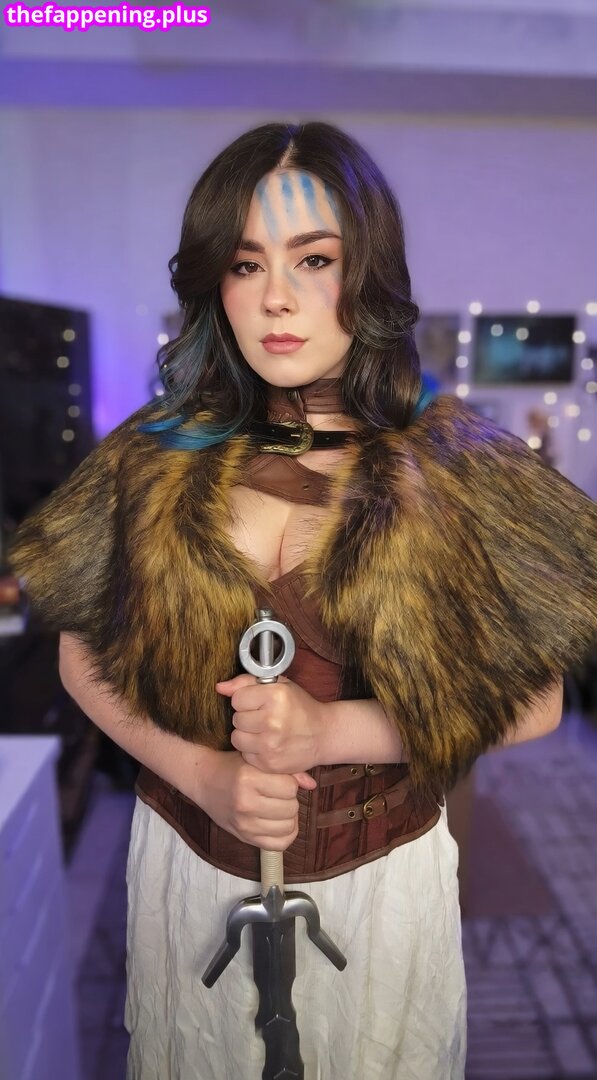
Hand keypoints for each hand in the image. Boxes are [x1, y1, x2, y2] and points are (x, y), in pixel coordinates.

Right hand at [196, 749, 315, 849]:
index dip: (290, 782)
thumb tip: (312, 785)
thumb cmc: (232, 766)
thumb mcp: (257, 760)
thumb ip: (287, 771)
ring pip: (288, 826)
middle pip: (291, 807)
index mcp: (248, 779)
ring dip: (289, 816)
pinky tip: (280, 823)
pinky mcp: (244, 837)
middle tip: (279, 793)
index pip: (290, 787)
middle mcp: (245, 803)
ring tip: (278, 806)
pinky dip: (286, 834)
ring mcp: (244, 824)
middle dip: (290, 799)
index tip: (280, 779)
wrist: (204, 780)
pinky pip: (279, 844)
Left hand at [216, 674, 325, 773]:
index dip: (247, 700)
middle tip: (264, 718)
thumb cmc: (299, 707)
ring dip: (247, 735)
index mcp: (276, 696)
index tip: (260, 703)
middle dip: (247, 717)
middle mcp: (273, 720)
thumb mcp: (279, 686)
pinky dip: (253, 750)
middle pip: (236, 719)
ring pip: (237, 738)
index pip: (237, 699)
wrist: (323, 734)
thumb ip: (246, 682)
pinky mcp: (269, 763)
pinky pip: (245, 754)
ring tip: (264, 731)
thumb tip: (219, 687)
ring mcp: (270, 744)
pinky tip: (267, 744)